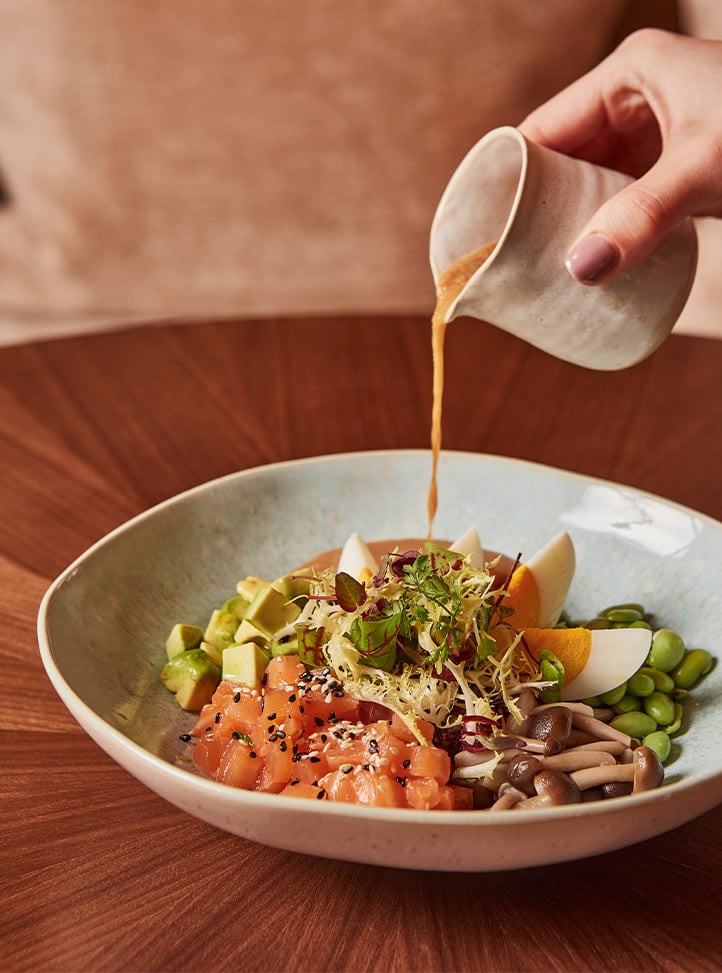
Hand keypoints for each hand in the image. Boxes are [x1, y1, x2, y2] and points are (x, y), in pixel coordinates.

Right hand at [519, 29, 721, 283]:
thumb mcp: (702, 171)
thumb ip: (640, 219)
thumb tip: (579, 271)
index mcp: (630, 72)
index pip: (543, 127)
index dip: (511, 177)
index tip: (484, 229)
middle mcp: (638, 96)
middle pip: (564, 158)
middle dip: (541, 208)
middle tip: (512, 260)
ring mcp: (660, 131)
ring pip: (595, 182)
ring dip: (575, 222)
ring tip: (542, 268)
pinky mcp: (680, 165)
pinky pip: (627, 197)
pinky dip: (610, 227)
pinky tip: (595, 260)